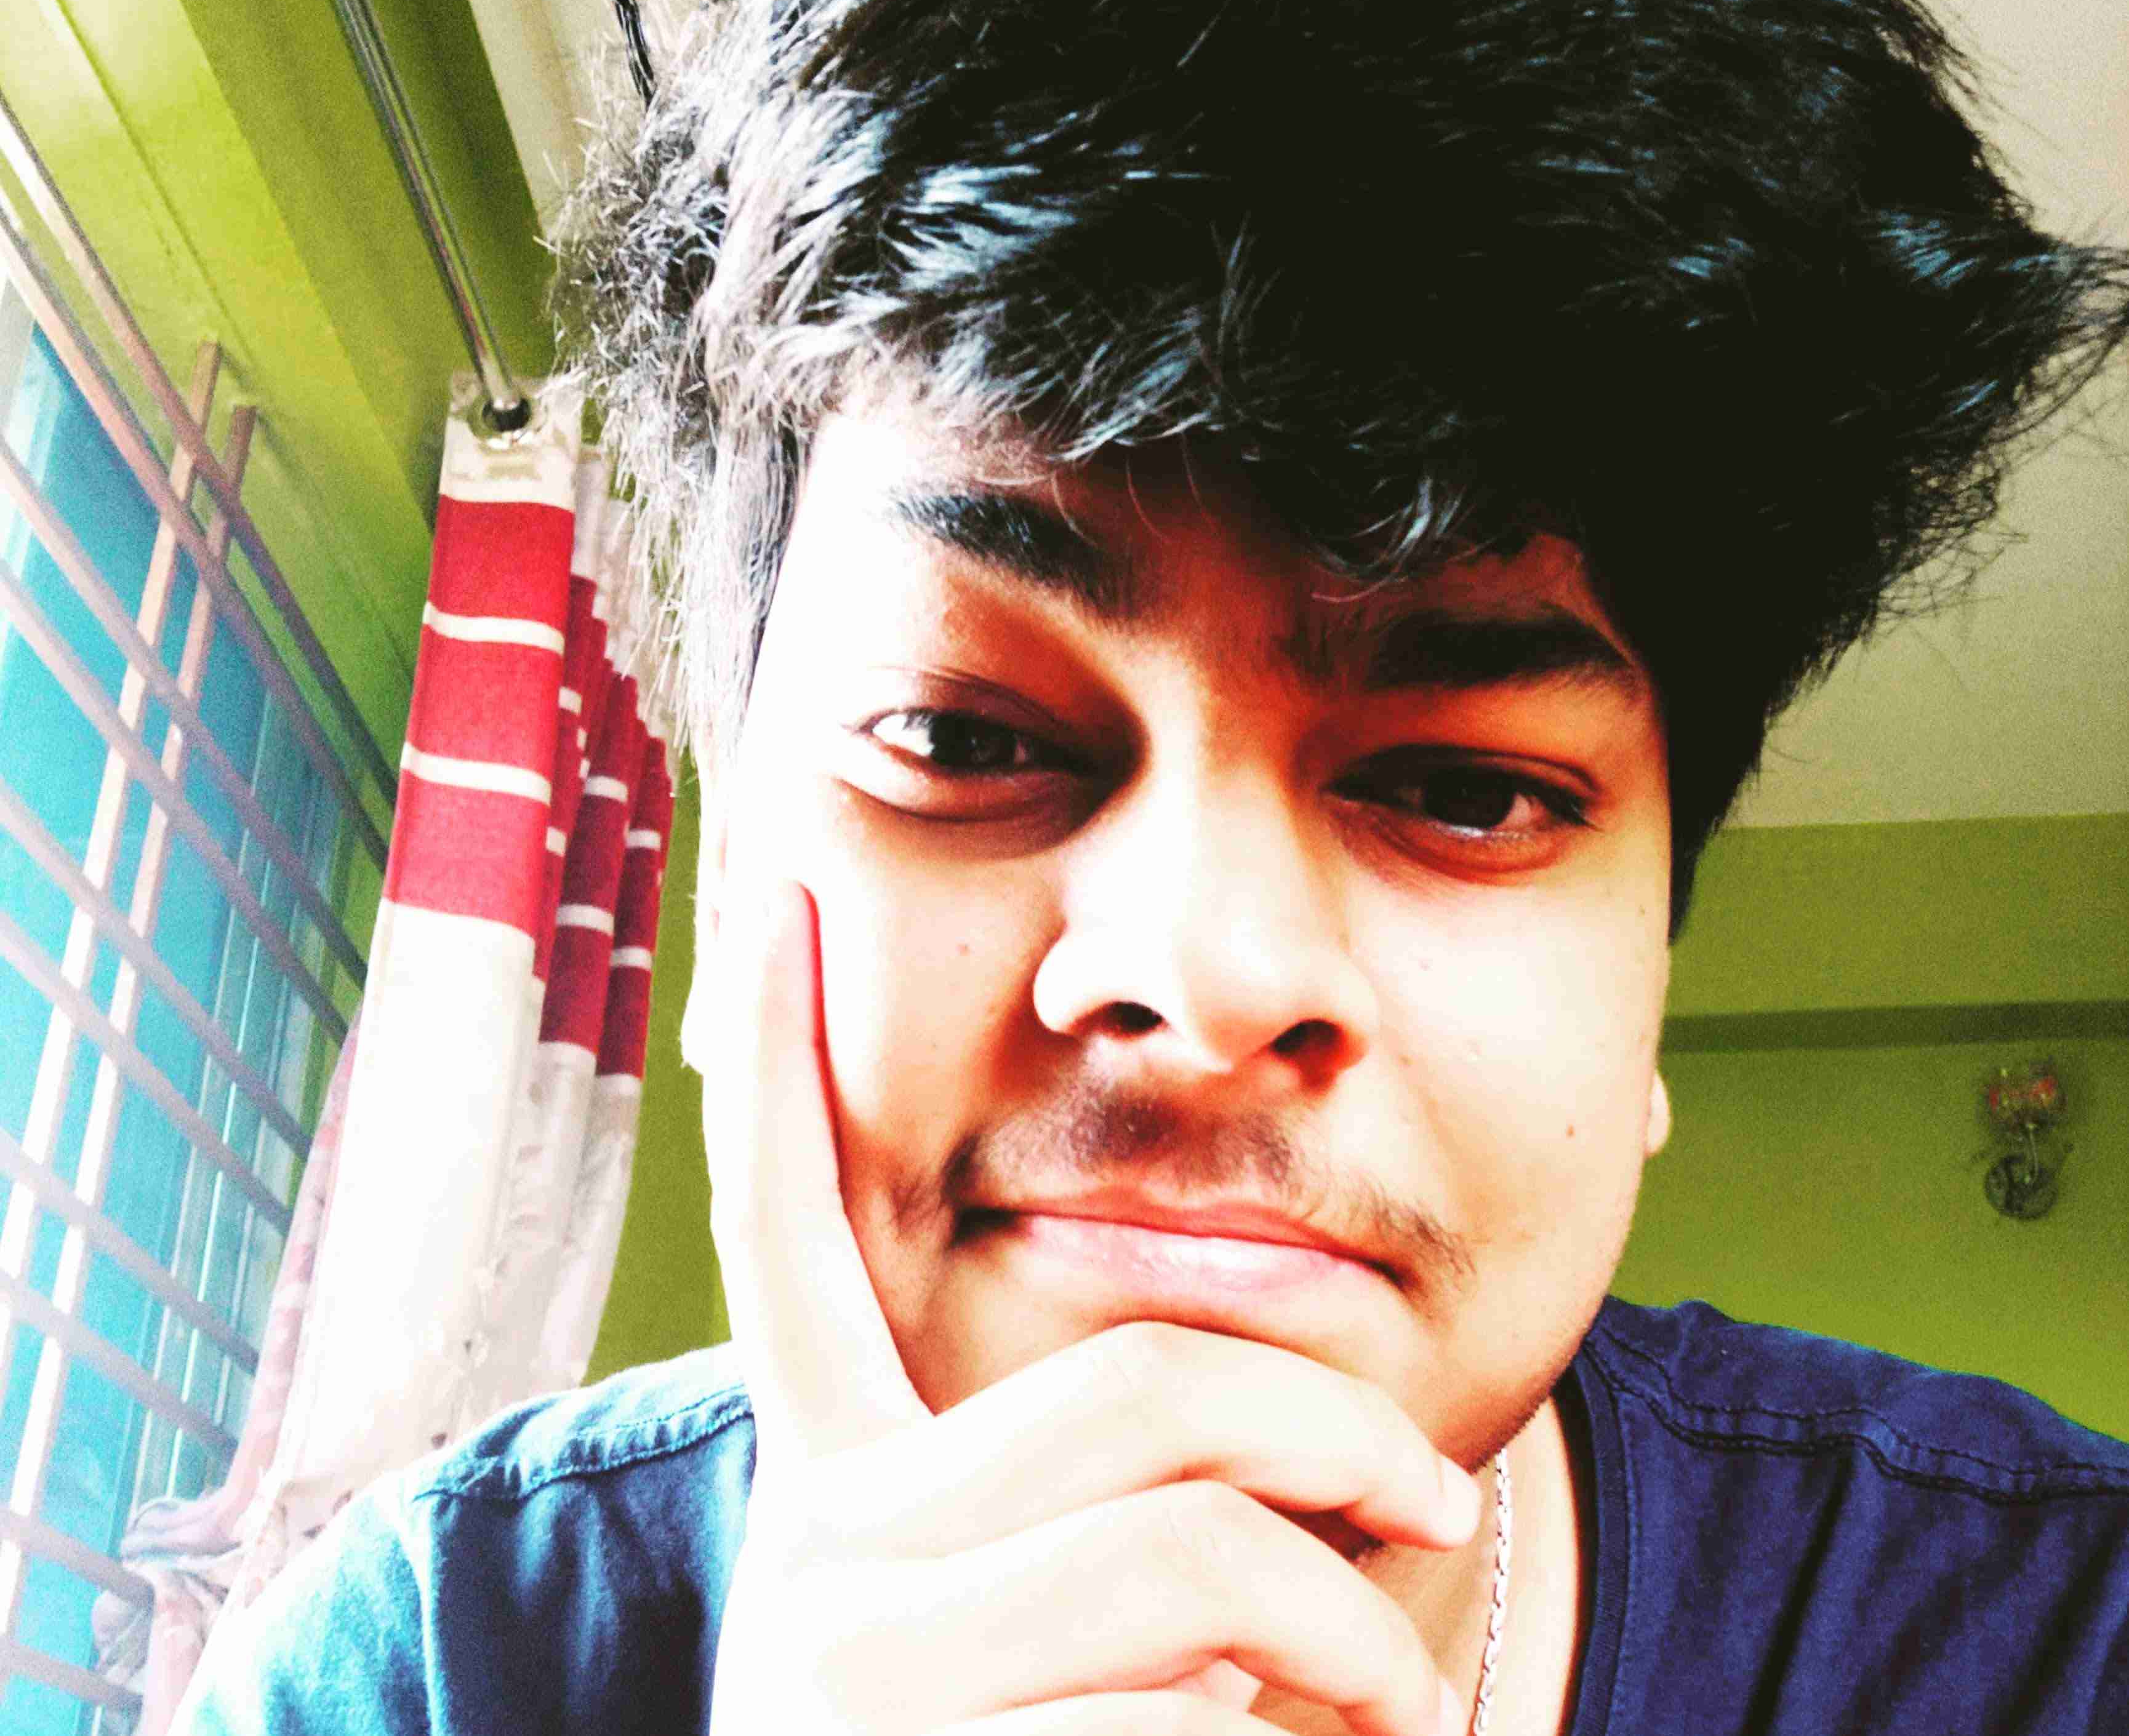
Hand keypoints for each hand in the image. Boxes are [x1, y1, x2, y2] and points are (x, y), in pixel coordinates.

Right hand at [699, 879, 1479, 1735]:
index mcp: (842, 1493)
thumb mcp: (1068, 1628)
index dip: (771, 1062)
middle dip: (1331, 1430)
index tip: (776, 897)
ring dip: (1358, 1640)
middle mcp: (823, 1565)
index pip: (787, 1235)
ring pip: (1199, 1555)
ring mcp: (864, 1683)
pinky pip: (1204, 1732)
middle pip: (1139, 1392)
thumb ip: (1134, 1502)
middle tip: (1435, 1515)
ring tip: (1387, 1710)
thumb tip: (1360, 1454)